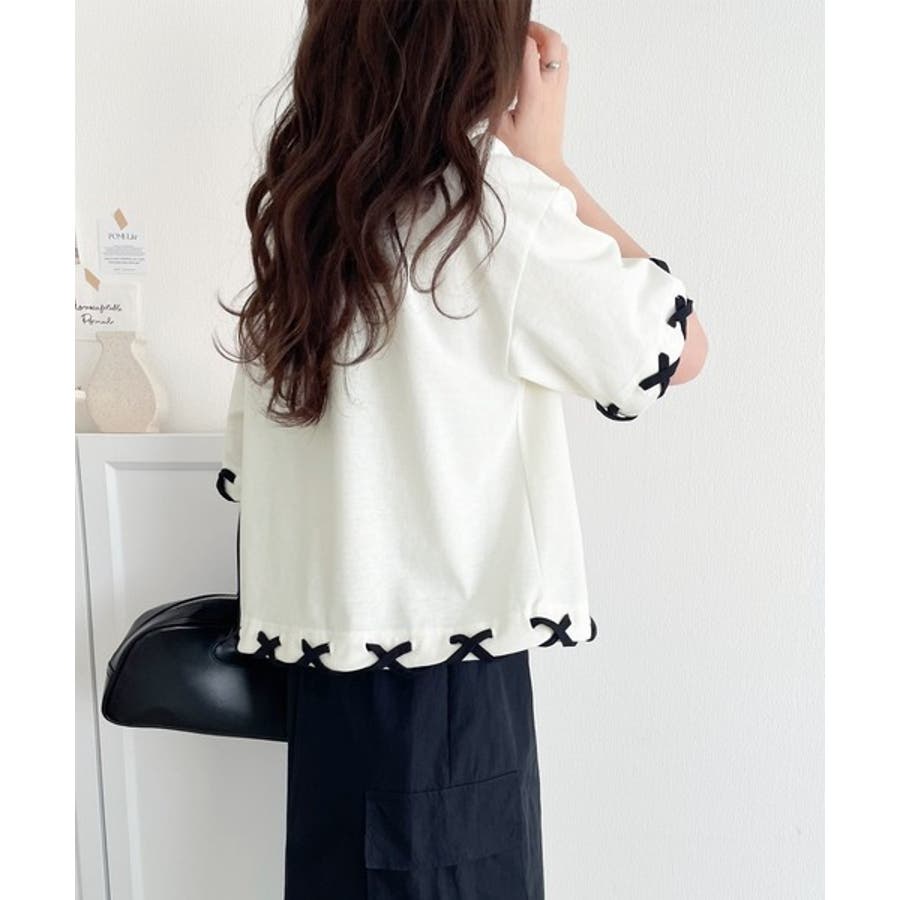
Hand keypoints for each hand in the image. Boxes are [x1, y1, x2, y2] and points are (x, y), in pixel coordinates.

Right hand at [493, 21, 568, 178]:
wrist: (544, 168)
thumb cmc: (521, 154)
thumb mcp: (497, 127)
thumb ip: (493, 99)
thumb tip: (486, 78)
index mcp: (533, 94)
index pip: (529, 50)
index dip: (516, 37)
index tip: (502, 38)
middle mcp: (551, 88)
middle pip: (553, 41)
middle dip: (537, 30)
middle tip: (520, 32)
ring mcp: (559, 90)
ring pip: (561, 49)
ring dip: (546, 40)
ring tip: (527, 44)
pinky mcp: (562, 95)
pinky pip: (562, 62)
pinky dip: (551, 54)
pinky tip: (535, 62)